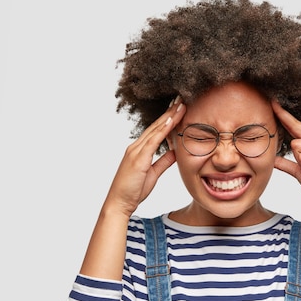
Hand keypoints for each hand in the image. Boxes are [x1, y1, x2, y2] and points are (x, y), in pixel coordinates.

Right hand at [104, 97, 186, 216]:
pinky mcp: (138, 158)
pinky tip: (171, 120)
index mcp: (140, 149)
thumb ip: (164, 161)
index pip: (157, 129)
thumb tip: (175, 152)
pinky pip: (153, 140)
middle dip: (170, 111)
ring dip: (169, 115)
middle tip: (182, 98)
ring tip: (181, 103)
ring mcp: (136, 150)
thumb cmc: (133, 190)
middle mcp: (136, 146)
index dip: (168, 117)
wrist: (119, 203)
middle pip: (156, 125)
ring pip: (156, 129)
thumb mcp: (153, 173)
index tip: (179, 107)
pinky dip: (163, 129)